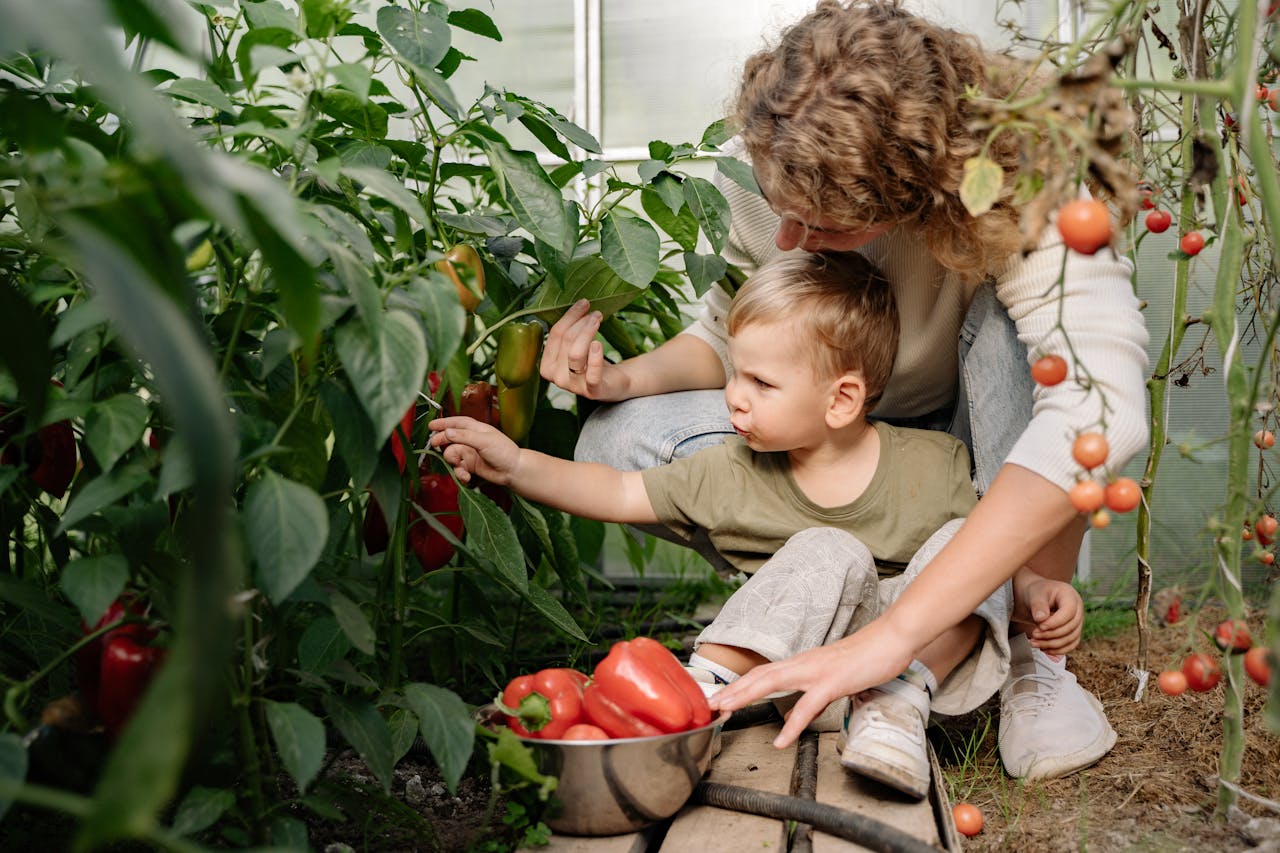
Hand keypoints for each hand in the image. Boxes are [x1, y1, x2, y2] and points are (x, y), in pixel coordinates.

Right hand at [427, 416, 520, 485]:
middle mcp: (471, 440)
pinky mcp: (470, 466)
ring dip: (453, 462)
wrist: (513, 471)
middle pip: (450, 439)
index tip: (431, 425)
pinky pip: (458, 469)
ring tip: (461, 467)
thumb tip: (447, 432)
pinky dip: (460, 473)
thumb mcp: (484, 441)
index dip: (444, 423)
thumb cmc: (504, 452)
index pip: (457, 423)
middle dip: (442, 442)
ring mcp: (470, 453)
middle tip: (435, 445)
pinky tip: (466, 477)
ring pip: (452, 455)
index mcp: (476, 429)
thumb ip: (464, 436)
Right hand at [540, 299, 630, 400]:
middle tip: (596, 313)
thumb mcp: (576, 345)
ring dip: (588, 332)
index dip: (570, 316)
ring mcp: (573, 386)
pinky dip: (595, 357)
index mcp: (547, 364)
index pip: (555, 334)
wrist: (613, 382)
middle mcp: (556, 377)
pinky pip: (591, 374)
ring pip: (576, 354)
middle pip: (566, 341)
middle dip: (582, 322)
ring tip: (599, 320)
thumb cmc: (591, 360)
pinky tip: (598, 344)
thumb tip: (577, 303)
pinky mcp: (592, 391)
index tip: (584, 303)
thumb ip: (570, 329)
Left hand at [709, 619, 912, 748]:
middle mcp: (803, 663)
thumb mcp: (834, 677)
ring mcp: (816, 671)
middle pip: (759, 675)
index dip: (740, 684)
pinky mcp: (832, 682)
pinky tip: (781, 741)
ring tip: (727, 711)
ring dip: (746, 696)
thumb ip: (813, 693)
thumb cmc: (867, 657)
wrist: (892, 639)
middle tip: (711, 704)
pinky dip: (791, 725)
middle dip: (732, 689)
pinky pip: (807, 706)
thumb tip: (798, 711)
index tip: (721, 697)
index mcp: (803, 663)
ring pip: (772, 682)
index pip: (764, 672)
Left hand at [1015, 575, 1083, 656]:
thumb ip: (1038, 605)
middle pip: (1071, 627)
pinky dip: (1058, 650)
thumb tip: (1040, 619)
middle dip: (1051, 635)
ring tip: (1034, 643)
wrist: (1036, 598)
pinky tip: (1043, 648)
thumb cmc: (1036, 593)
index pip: (1069, 612)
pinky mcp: (1073, 632)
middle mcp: (1078, 609)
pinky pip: (1070, 645)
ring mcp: (1078, 622)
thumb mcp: (1035, 595)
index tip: (1040, 627)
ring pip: (1071, 638)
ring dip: (1052, 644)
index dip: (1055, 622)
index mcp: (1070, 596)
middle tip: (1033, 635)